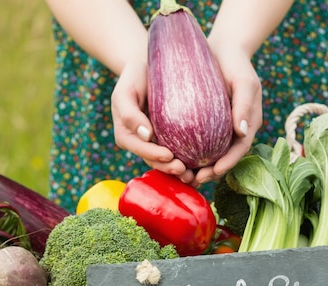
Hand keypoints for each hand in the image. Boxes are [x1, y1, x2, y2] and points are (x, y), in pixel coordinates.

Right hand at [111, 61, 187, 176]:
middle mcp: (141, 143)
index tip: (169, 156)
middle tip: (185, 172)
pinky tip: (202, 165)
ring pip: (167, 161)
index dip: (153, 155)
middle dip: (169, 169)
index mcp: (127, 135)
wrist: (148, 68)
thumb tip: (146, 135)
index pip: (140, 149)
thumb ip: (130, 113)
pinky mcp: (170, 138)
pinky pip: (179, 151)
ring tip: (194, 175)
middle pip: (154, 161)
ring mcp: (155, 142)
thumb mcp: (125, 92)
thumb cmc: (134, 77)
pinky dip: (189, 160)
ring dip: (179, 171)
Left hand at [191, 45, 261, 186]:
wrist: (223, 48)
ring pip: (211, 153)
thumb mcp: (244, 81)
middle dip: (211, 172)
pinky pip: (199, 142)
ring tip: (183, 176)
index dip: (228, 163)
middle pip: (224, 157)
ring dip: (198, 167)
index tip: (214, 172)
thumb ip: (244, 105)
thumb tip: (241, 132)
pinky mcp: (206, 122)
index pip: (239, 149)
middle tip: (194, 180)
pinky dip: (189, 152)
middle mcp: (235, 130)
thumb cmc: (236, 63)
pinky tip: (174, 158)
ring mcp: (220, 127)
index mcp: (248, 124)